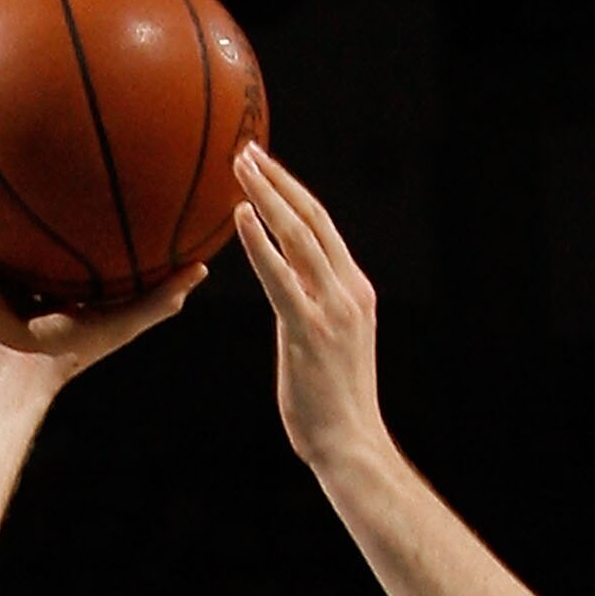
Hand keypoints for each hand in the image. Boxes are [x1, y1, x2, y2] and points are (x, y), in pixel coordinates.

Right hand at [0, 176, 205, 383]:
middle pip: (20, 224)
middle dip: (23, 189)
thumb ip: (161, 297)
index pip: (64, 241)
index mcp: (55, 284)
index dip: (73, 210)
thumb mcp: (123, 320)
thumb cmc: (71, 354)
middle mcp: (19, 274)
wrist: (19, 373)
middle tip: (33, 144)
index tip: (87, 173)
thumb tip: (203, 268)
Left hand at [232, 144, 384, 471]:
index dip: (293, 191)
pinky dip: (260, 244)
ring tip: (239, 167)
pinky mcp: (309, 332)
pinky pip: (281, 278)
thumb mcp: (328, 346)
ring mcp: (332, 310)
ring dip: (266, 196)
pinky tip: (240, 218)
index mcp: (356, 291)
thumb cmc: (333, 405)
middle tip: (247, 150)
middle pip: (311, 219)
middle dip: (278, 180)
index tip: (267, 166)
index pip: (323, 227)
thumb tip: (287, 290)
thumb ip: (311, 310)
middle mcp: (349, 291)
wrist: (351, 444)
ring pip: (298, 237)